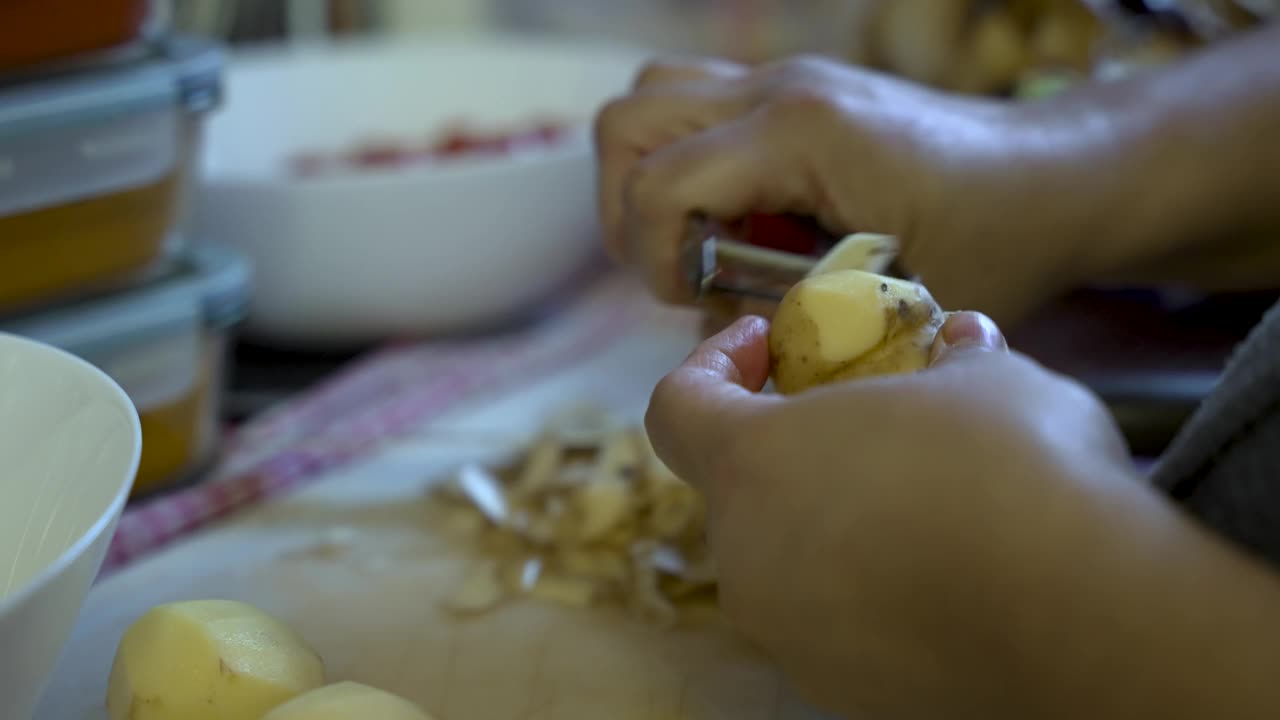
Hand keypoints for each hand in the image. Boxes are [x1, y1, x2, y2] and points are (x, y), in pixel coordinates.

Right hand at [595, 55, 1134, 324]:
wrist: (1054, 176)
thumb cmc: (994, 241)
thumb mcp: (890, 307)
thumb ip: (786, 322)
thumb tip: (710, 326)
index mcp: (801, 134)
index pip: (658, 185)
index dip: (652, 259)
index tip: (694, 300)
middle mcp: (778, 89)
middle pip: (626, 125)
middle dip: (628, 213)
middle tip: (679, 271)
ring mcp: (781, 79)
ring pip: (649, 101)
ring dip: (646, 178)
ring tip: (697, 240)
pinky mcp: (791, 89)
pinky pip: (693, 105)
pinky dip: (685, 161)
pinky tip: (739, 215)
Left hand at [647, 313, 1279, 718]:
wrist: (1088, 619)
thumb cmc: (1016, 468)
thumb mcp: (988, 378)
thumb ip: (952, 359)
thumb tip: (962, 341)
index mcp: (753, 465)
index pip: (675, 408)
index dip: (711, 364)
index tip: (765, 345)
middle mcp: (748, 557)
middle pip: (738, 489)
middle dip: (789, 447)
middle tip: (861, 421)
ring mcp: (788, 633)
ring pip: (785, 560)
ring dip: (830, 521)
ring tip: (919, 499)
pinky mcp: (840, 689)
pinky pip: (833, 621)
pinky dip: (865, 590)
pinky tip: (943, 575)